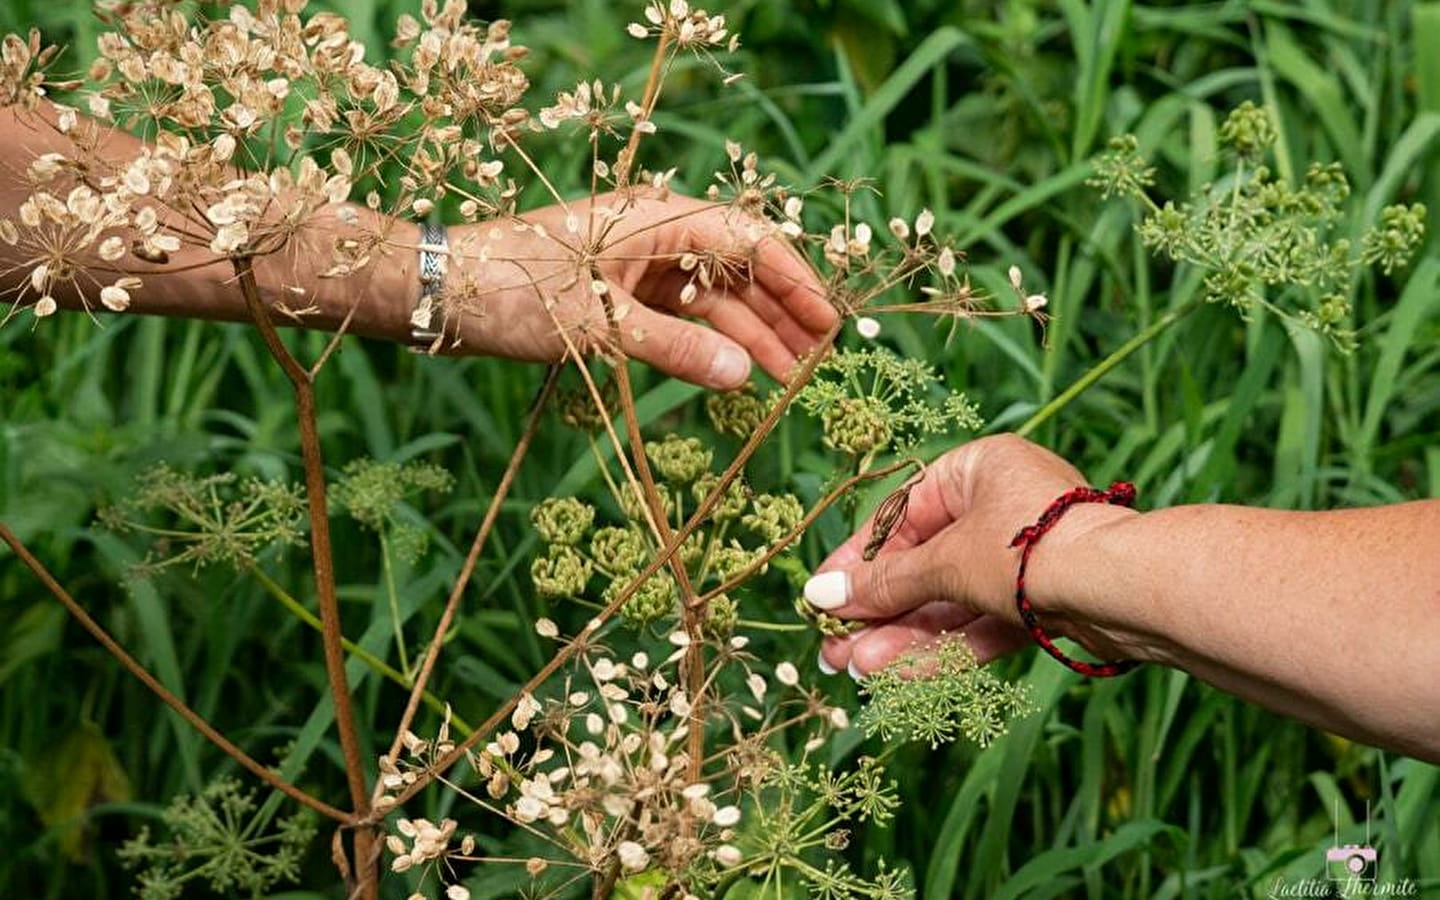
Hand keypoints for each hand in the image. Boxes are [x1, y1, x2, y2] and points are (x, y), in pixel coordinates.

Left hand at [445, 191, 834, 387]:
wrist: (440, 293)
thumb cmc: (511, 291)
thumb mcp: (597, 325)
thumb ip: (673, 349)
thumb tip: (744, 374)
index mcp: (655, 219)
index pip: (747, 242)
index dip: (794, 281)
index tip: (829, 322)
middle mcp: (656, 235)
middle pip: (739, 270)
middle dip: (782, 313)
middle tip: (822, 360)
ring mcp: (641, 265)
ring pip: (714, 298)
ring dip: (752, 334)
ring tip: (793, 378)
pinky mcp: (623, 294)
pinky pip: (683, 317)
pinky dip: (711, 343)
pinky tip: (741, 371)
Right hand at [804, 434, 1136, 677]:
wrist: (1121, 591)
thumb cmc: (1028, 550)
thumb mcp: (945, 563)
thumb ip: (885, 583)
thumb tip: (821, 595)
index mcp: (979, 469)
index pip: (901, 513)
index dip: (859, 560)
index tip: (824, 597)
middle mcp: (1001, 507)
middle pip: (923, 563)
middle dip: (878, 610)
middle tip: (834, 648)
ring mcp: (1023, 558)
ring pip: (949, 599)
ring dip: (903, 635)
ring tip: (856, 669)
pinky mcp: (1042, 603)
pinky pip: (981, 623)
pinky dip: (943, 646)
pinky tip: (900, 674)